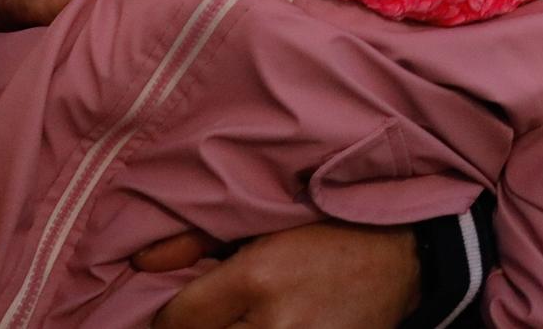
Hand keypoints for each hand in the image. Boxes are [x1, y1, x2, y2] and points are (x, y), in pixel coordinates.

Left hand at [142, 222, 419, 328]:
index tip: (181, 311)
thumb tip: (142, 261)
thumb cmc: (326, 230)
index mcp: (255, 278)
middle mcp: (274, 324)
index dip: (171, 318)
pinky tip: (267, 324)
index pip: (178, 321)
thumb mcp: (262, 223)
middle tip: (217, 314)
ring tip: (245, 317)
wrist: (400, 258)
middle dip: (204, 328)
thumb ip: (198, 241)